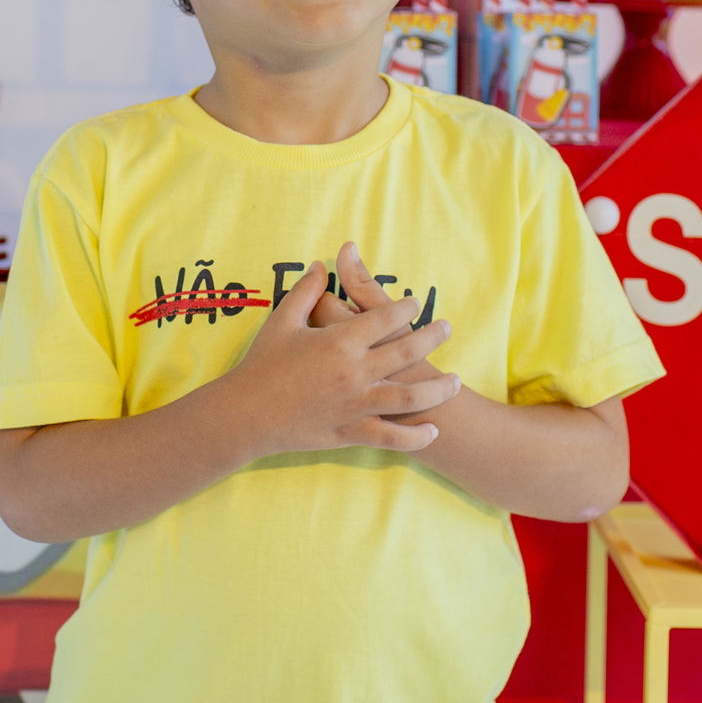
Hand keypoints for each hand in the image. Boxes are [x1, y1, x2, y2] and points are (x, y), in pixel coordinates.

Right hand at [229, 261, 458, 455]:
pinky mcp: (350, 432)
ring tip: (455, 381)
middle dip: (431, 338)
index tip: (416, 304)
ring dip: (438, 389)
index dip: (405, 308)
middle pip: (407, 352)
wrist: (245, 414)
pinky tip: (432, 430)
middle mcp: (354, 372)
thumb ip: (306, 291)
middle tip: (447, 328)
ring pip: (410, 398)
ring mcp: (355, 405)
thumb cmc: (262, 364)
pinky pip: (391, 436)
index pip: (385, 318)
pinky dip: (415, 437)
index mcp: (339, 341)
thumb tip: (323, 265)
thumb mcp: (282, 320)